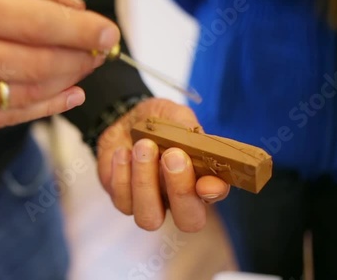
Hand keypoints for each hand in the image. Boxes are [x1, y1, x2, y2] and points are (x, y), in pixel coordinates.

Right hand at [0, 0, 118, 132]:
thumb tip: (75, 11)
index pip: (35, 22)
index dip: (80, 30)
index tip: (106, 32)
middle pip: (37, 62)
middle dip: (80, 58)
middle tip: (99, 50)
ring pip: (28, 93)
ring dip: (69, 81)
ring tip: (85, 67)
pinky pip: (11, 118)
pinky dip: (48, 106)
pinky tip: (69, 94)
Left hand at [97, 98, 229, 231]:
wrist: (125, 119)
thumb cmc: (158, 121)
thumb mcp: (175, 116)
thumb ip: (188, 130)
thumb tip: (200, 145)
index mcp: (201, 179)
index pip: (214, 195)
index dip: (213, 192)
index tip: (206, 182)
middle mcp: (178, 200)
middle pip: (188, 221)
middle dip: (181, 191)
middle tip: (173, 156)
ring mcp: (150, 205)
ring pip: (150, 218)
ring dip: (146, 182)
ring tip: (143, 146)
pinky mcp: (123, 201)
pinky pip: (123, 200)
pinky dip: (122, 174)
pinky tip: (123, 151)